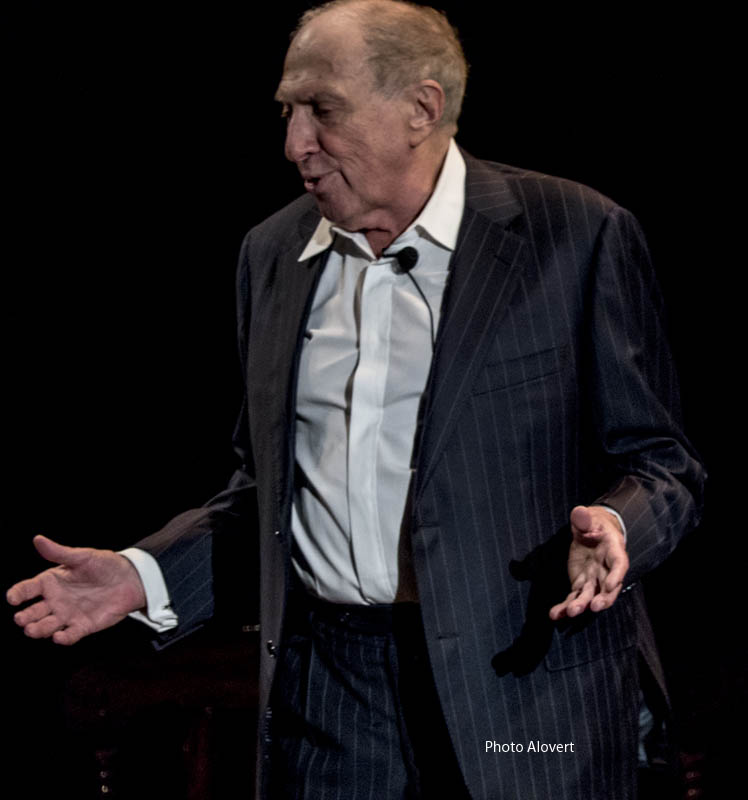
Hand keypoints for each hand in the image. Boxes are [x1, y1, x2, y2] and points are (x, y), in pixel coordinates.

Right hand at [7, 535, 146, 644]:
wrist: (131, 579)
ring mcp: (68, 615)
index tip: (12, 598)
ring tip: (32, 630)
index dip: (18, 593)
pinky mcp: (83, 626)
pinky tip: (59, 637)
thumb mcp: (82, 556)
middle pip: (34, 612)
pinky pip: (70, 635)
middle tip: (21, 618)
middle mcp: (55, 601)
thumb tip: (38, 539)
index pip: (28, 589)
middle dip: (25, 617)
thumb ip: (59, 552)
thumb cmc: (105, 565)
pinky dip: (63, 638)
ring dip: (39, 630)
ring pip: (47, 626)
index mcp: (51, 582)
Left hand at [549, 505, 628, 620]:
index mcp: (613, 551)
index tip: (610, 586)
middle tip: (593, 607)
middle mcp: (606, 570)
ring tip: (570, 612)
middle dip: (602, 599)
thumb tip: (579, 513)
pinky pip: (574, 597)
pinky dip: (565, 607)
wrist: (590, 532)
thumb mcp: (588, 517)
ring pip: (590, 596)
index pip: (619, 565)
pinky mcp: (581, 584)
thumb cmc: (592, 524)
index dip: (616, 576)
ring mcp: (594, 579)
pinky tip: (555, 615)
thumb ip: (584, 518)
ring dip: (581, 605)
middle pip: (608, 588)